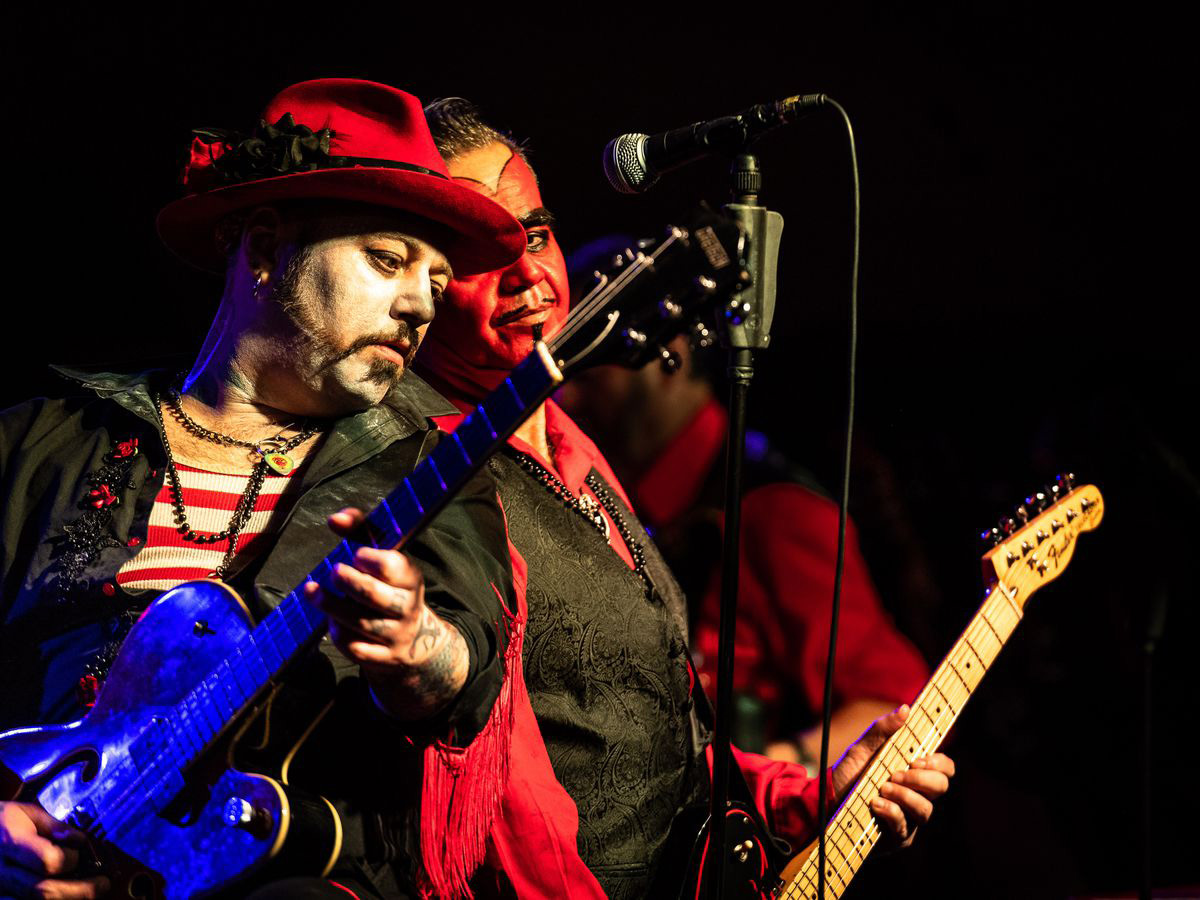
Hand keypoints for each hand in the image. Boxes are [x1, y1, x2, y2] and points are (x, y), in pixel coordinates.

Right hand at [0, 801, 108, 897]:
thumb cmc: (2, 821)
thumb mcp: (26, 812)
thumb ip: (54, 825)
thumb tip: (80, 840)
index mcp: (12, 841)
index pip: (47, 859)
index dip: (70, 859)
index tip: (83, 851)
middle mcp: (3, 870)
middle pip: (43, 890)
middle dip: (80, 890)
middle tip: (103, 883)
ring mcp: (0, 888)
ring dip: (68, 899)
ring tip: (89, 890)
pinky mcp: (2, 896)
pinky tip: (66, 894)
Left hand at [304, 508, 468, 718]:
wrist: (416, 641)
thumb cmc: (389, 587)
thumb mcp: (384, 558)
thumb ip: (360, 532)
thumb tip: (334, 519)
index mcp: (410, 578)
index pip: (392, 566)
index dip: (369, 559)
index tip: (355, 554)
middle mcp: (407, 606)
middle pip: (373, 596)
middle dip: (347, 582)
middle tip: (334, 572)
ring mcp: (397, 635)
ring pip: (360, 623)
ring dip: (332, 607)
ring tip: (314, 593)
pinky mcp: (384, 658)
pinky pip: (356, 649)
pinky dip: (338, 635)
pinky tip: (330, 623)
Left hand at [830, 705, 954, 847]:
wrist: (827, 800)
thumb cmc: (850, 773)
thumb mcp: (863, 748)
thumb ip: (883, 730)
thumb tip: (905, 708)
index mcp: (915, 773)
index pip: (945, 768)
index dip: (939, 763)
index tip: (918, 759)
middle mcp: (918, 796)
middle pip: (941, 787)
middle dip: (921, 779)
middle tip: (897, 773)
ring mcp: (910, 818)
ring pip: (926, 809)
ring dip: (905, 795)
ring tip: (883, 787)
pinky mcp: (898, 837)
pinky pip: (904, 827)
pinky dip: (892, 812)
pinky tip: (876, 804)